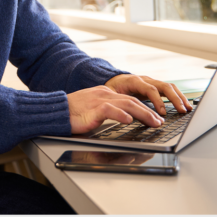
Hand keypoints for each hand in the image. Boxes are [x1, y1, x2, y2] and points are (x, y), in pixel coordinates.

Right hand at [67, 74, 191, 134]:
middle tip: (160, 122)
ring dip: (142, 114)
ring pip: (126, 104)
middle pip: (132, 101)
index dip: (145, 108)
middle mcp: (105, 94)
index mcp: (106, 94)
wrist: (57, 110)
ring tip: (152, 122)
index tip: (156, 118)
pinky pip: (109, 110)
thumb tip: (125, 119)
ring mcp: (99, 100)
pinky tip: (128, 120)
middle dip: (149, 112)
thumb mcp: (95, 110)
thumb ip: (109, 111)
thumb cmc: (74, 113)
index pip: (130, 99)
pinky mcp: (92, 108)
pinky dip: (120, 114)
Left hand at [104, 74, 192, 117]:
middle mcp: (145, 80)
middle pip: (164, 86)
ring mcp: (151, 82)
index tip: (163, 113)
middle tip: (182, 111)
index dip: (158, 101)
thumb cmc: (112, 88)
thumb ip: (118, 103)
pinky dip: (178, 96)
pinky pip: (169, 89)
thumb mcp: (111, 95)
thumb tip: (123, 114)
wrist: (112, 79)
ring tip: (187, 109)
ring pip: (169, 86)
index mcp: (134, 81)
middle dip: (174, 98)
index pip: (150, 89)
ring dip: (179, 97)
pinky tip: (184, 106)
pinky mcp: (155, 86)